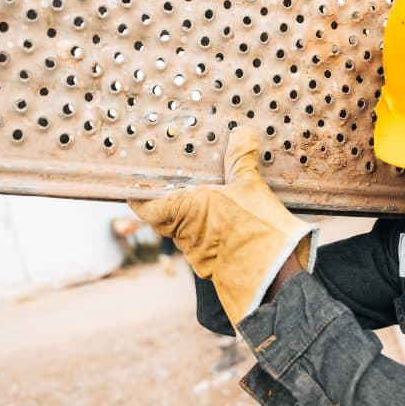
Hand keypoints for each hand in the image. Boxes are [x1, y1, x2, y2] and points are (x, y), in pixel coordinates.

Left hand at [130, 128, 316, 323]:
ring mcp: (195, 253)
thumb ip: (241, 159)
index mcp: (184, 208)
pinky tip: (224, 228)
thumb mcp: (250, 186)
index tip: (134, 190)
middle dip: (166, 207)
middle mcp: (183, 232)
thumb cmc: (254, 225)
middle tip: (174, 192)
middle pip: (163, 220)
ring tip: (206, 207)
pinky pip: (201, 247)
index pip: (145, 206)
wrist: (270, 271)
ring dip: (190, 222)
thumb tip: (241, 134)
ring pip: (183, 234)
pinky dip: (207, 236)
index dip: (138, 198)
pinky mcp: (210, 266)